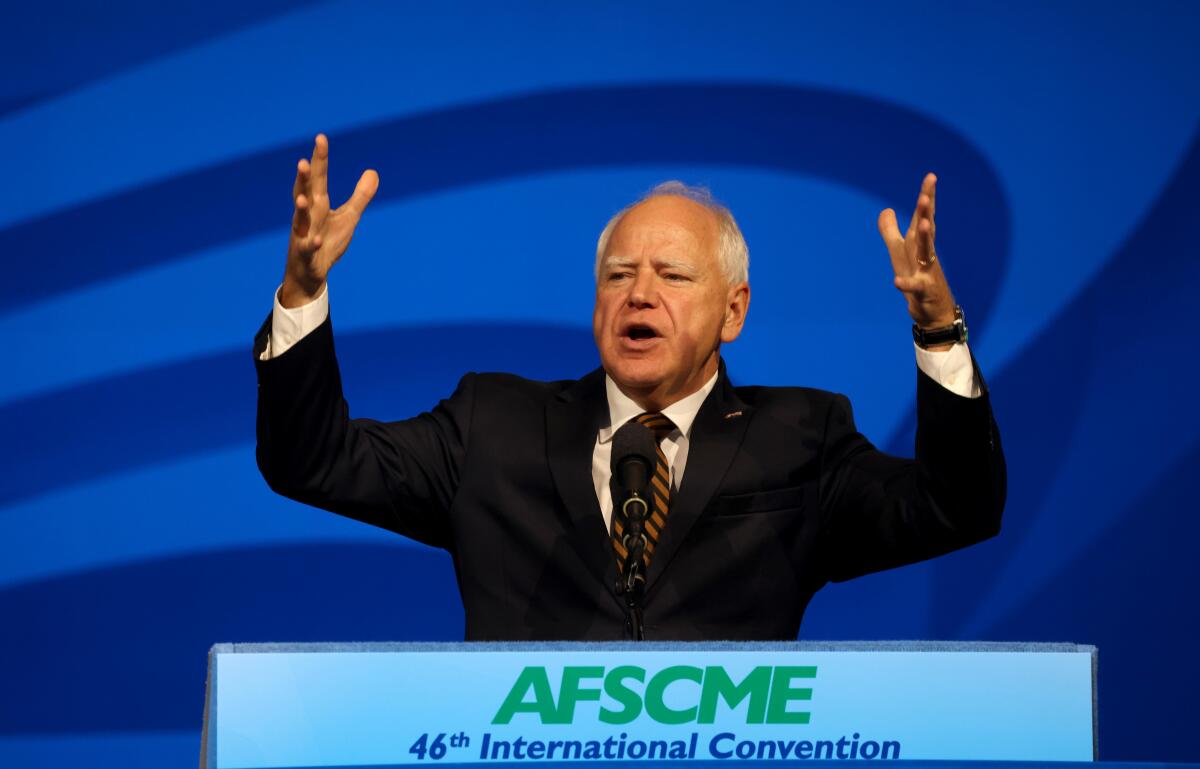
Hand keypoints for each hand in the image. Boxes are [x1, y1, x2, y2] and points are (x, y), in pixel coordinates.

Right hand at [280, 134, 378, 307]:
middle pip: (305, 193)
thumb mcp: (348, 217)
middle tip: (303, 162)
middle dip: (304, 179)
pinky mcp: (306, 254)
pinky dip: (312, 244)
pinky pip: (307, 248)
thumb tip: (373, 171)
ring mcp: (304, 234)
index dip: (320, 158)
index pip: (319, 177)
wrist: (310, 272)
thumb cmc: (327, 240)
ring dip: (300, 208)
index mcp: (318, 203)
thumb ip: (360, 196)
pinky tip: (317, 239)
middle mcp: (308, 215)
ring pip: (300, 219)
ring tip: (302, 197)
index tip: (321, 137)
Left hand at [877, 173, 957, 344]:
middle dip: (926, 212)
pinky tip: (897, 281)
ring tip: (925, 224)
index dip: (926, 196)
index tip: (931, 176)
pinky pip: (915, 286)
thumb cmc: (917, 276)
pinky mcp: (923, 291)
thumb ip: (890, 231)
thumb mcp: (899, 252)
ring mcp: (927, 271)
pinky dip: (906, 284)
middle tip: (926, 194)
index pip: (923, 216)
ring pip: (927, 252)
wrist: (932, 310)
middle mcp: (925, 253)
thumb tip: (886, 209)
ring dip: (926, 238)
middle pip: (927, 229)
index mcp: (918, 242)